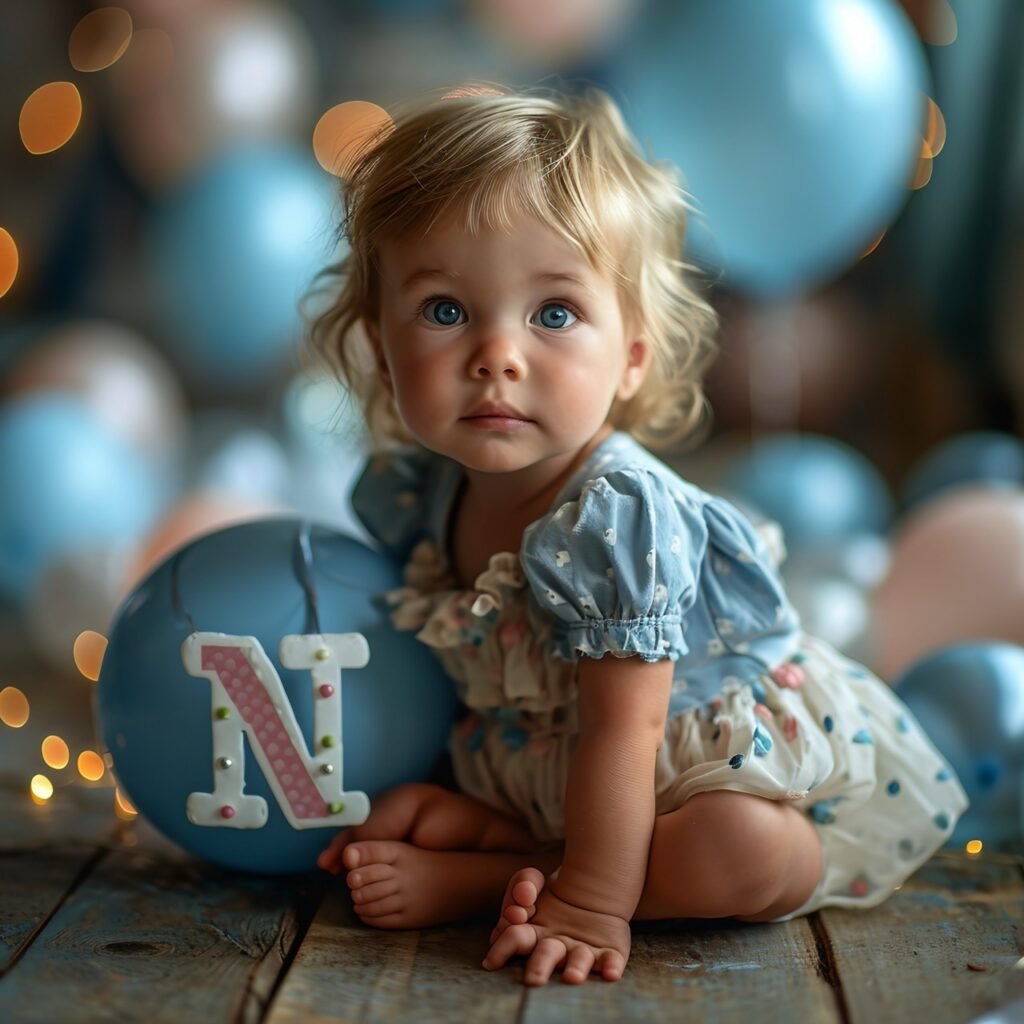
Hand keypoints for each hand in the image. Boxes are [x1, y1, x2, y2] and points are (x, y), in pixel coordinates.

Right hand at [482, 882, 630, 985]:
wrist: (590, 895)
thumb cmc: (553, 893)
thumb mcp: (532, 881)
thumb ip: (524, 883)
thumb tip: (525, 896)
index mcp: (531, 937)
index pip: (513, 939)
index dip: (510, 936)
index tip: (518, 914)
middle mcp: (556, 951)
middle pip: (544, 960)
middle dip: (539, 968)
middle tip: (534, 980)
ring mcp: (583, 953)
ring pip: (579, 963)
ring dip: (576, 969)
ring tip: (573, 977)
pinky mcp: (609, 953)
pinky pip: (611, 962)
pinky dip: (610, 967)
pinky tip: (611, 973)